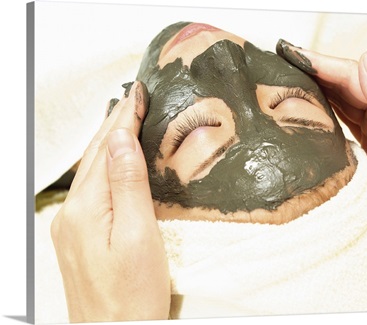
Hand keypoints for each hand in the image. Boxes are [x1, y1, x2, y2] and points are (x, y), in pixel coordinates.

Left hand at [51, 81, 170, 321]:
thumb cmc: (132, 293)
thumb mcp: (139, 236)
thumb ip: (128, 184)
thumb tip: (121, 140)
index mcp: (87, 208)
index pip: (108, 149)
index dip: (124, 119)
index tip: (137, 93)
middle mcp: (72, 212)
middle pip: (95, 157)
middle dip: (114, 124)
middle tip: (131, 99)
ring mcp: (72, 225)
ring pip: (92, 171)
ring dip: (108, 143)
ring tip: (122, 120)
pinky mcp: (79, 236)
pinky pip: (92, 188)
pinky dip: (104, 166)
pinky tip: (111, 162)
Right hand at [277, 40, 366, 230]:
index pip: (352, 76)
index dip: (323, 62)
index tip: (295, 55)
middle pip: (346, 84)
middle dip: (317, 70)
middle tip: (287, 61)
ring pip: (343, 100)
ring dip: (319, 87)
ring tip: (293, 77)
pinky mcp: (366, 146)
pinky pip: (344, 119)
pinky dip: (326, 108)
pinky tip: (312, 106)